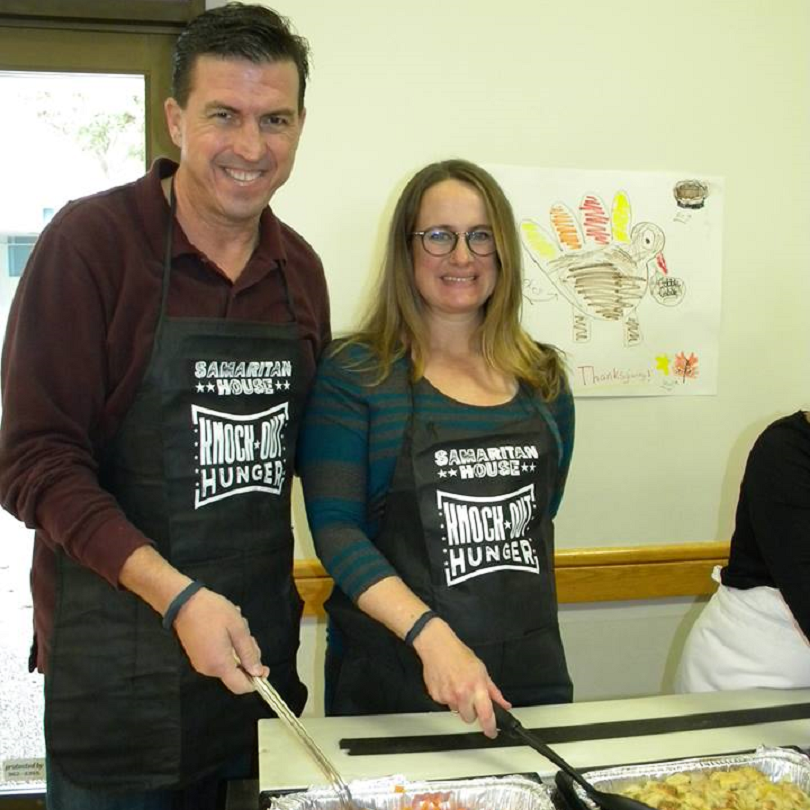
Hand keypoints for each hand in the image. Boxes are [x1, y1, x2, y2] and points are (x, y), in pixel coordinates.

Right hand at [172, 586, 268, 694]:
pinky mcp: (196, 655)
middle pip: (236, 671)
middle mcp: (208, 669)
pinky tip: (225, 626)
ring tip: (234, 624)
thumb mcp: (237, 628)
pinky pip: (218, 655)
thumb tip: (258, 672)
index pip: (240, 686)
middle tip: (246, 631)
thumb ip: (249, 652)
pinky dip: (226, 644)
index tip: (264, 667)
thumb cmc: (213, 612)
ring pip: (228, 661)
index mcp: (219, 665)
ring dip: (236, 645)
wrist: (183, 602)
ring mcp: (200, 663)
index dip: (255, 681)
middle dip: (246, 654)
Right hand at [412, 618, 510, 737]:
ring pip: (457, 712)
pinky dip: (448, 698)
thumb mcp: (482, 670)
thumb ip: (493, 691)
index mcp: (476, 686)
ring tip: (458, 686)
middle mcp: (462, 694)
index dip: (490, 727)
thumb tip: (504, 704)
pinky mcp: (436, 697)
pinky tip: (448, 684)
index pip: (486, 715)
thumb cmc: (458, 655)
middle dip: (472, 712)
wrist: (437, 647)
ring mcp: (448, 696)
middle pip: (470, 718)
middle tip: (471, 697)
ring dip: (459, 704)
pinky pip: (445, 705)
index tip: (492, 732)